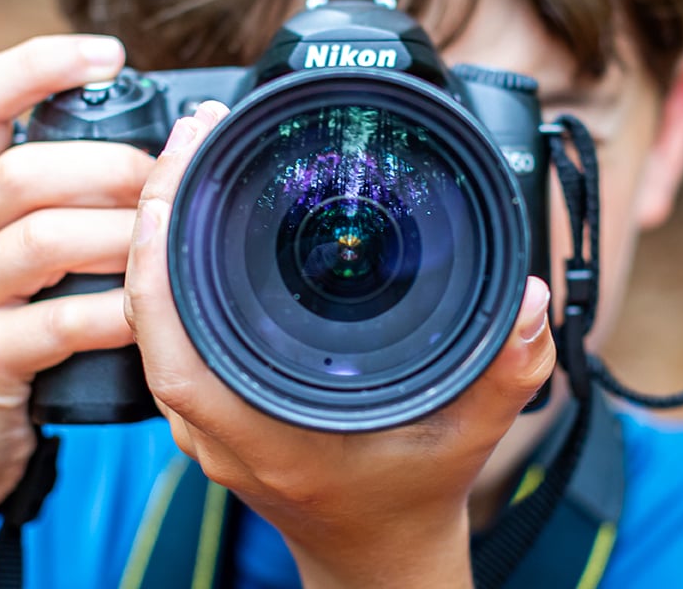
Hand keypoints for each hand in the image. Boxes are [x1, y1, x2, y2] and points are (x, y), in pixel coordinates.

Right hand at [0, 35, 154, 586]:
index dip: (39, 63)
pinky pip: (61, 322)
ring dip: (124, 235)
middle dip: (115, 169)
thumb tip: (157, 155)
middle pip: (27, 170)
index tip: (109, 52)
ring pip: (45, 239)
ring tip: (170, 244)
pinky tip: (153, 312)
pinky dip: (120, 312)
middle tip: (171, 185)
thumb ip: (49, 204)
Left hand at [125, 102, 556, 588]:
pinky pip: (171, 330)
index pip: (178, 343)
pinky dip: (171, 268)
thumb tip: (530, 301)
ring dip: (160, 237)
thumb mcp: (472, 433)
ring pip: (154, 319)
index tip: (182, 174)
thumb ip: (509, 369)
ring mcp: (207, 420)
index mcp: (266, 432)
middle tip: (192, 135)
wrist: (378, 550)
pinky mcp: (210, 406)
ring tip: (189, 160)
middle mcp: (220, 427)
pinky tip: (193, 219)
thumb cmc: (411, 494)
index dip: (161, 258)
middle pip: (152, 313)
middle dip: (160, 214)